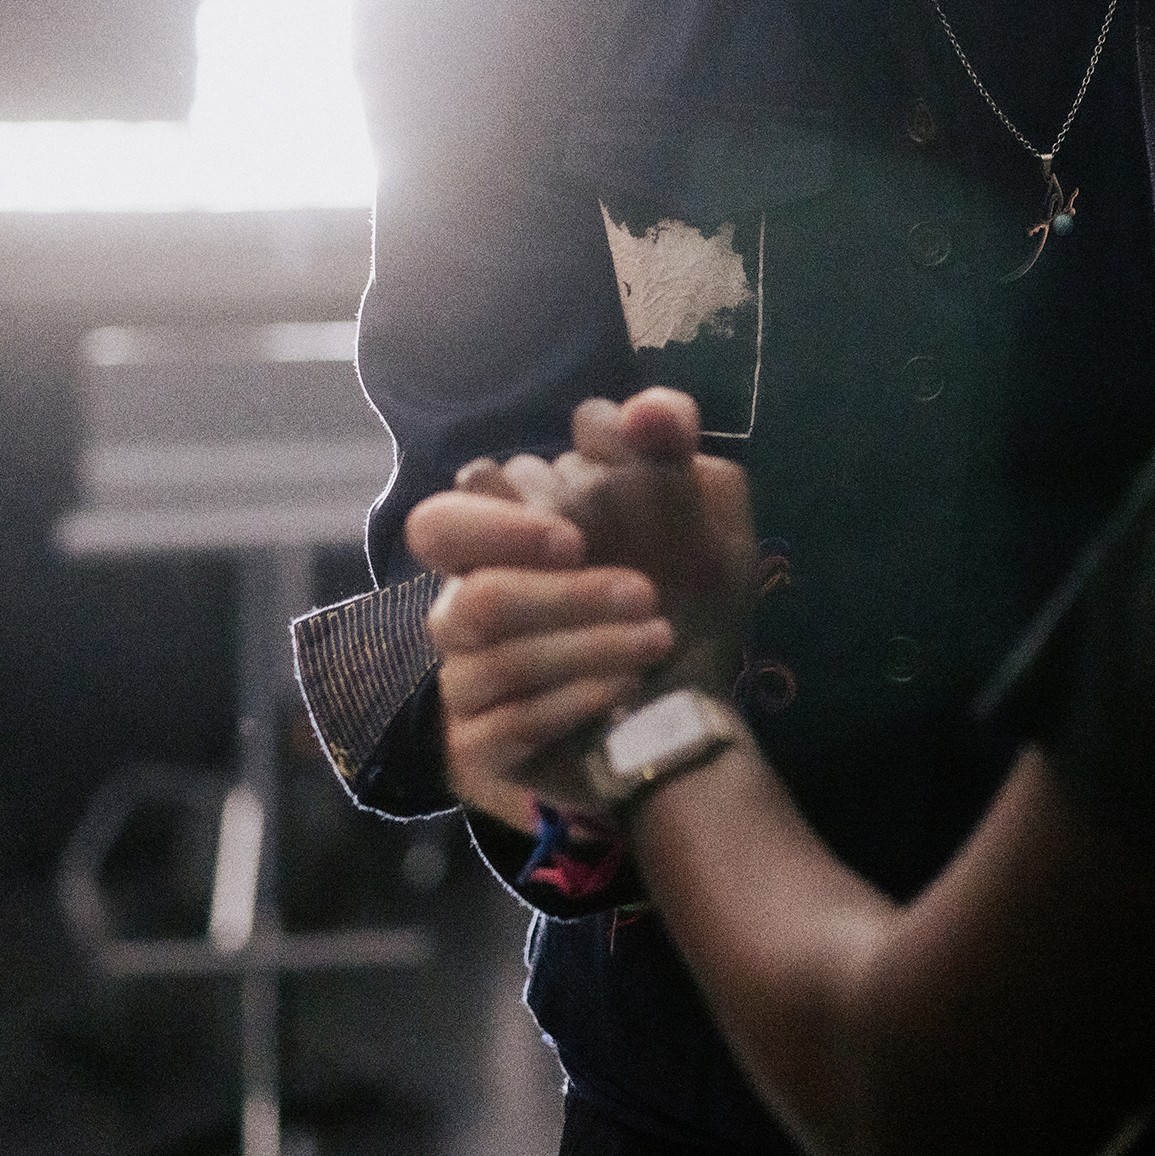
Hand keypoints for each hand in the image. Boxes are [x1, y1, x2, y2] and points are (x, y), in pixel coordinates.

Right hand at [404, 389, 757, 825]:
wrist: (692, 715)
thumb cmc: (683, 601)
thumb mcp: (701, 517)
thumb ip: (673, 447)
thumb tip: (648, 410)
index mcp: (505, 540)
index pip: (453, 511)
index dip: (501, 520)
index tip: (578, 535)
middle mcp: (468, 605)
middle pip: (462, 596)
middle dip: (550, 589)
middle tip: (641, 591)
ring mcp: (466, 678)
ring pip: (491, 655)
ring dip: (588, 644)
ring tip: (658, 638)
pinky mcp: (482, 745)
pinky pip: (506, 721)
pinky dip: (577, 700)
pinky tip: (630, 688)